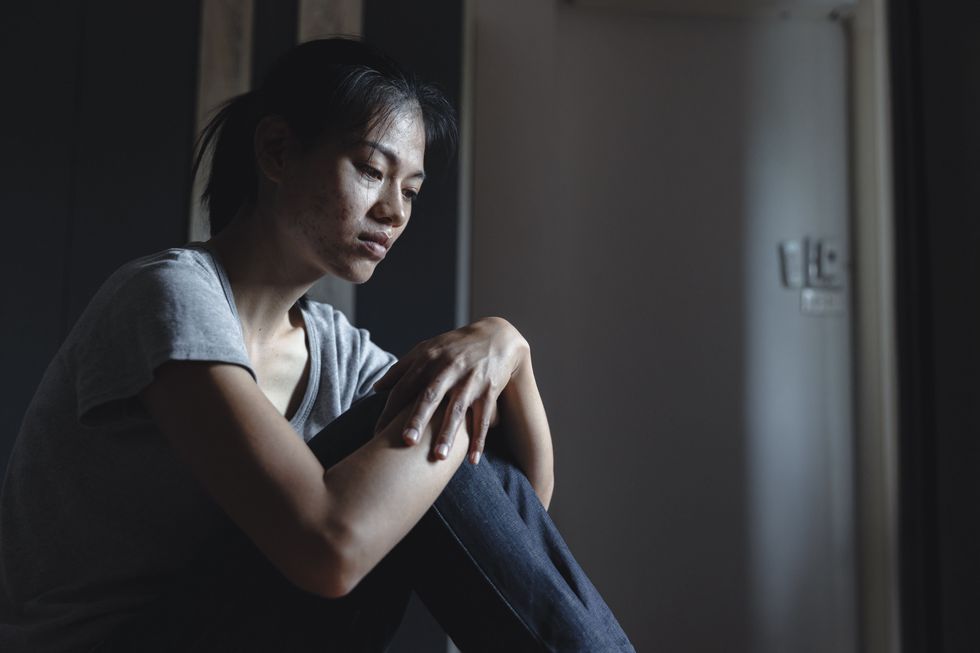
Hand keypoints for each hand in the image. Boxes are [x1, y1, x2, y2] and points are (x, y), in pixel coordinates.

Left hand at [373, 317, 528, 463]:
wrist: (496, 336)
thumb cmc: (454, 347)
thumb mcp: (426, 349)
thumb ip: (401, 368)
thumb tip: (376, 388)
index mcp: (427, 361)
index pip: (404, 388)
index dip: (389, 410)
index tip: (377, 434)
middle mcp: (447, 370)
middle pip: (430, 397)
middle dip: (418, 419)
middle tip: (407, 441)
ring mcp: (469, 380)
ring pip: (457, 410)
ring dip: (448, 433)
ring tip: (439, 456)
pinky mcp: (489, 390)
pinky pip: (483, 418)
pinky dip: (479, 439)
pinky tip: (472, 461)